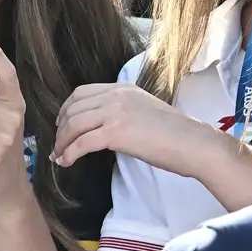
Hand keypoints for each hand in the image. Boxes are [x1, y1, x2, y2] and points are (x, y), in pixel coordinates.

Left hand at [53, 83, 217, 176]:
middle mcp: (117, 95)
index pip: (82, 92)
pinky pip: (82, 142)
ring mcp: (116, 111)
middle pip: (74, 107)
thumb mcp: (145, 111)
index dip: (66, 109)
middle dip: (60, 127)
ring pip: (74, 124)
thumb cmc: (175, 135)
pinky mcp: (116, 131)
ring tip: (59, 156)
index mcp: (123, 88)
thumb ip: (124, 112)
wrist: (193, 143)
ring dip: (62, 142)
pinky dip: (70, 153)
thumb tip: (104, 128)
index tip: (62, 125)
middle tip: (57, 144)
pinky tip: (67, 162)